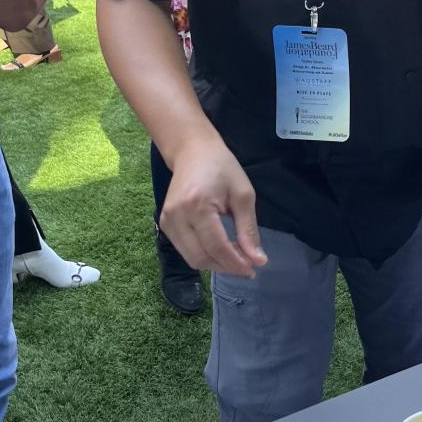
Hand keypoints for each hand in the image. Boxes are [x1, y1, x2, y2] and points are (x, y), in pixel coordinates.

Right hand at [161, 135, 268, 276]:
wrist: (192, 151)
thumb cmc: (222, 168)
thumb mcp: (243, 195)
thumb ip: (248, 230)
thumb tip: (258, 260)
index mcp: (197, 205)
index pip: (216, 247)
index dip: (235, 263)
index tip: (253, 270)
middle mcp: (177, 216)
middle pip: (201, 257)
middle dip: (226, 267)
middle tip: (247, 265)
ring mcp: (166, 221)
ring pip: (191, 258)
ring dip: (215, 264)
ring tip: (235, 257)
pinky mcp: (164, 223)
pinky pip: (184, 250)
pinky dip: (204, 255)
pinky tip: (220, 249)